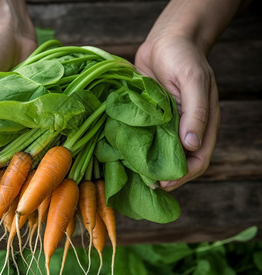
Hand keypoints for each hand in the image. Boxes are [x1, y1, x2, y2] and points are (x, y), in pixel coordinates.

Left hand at [135, 34, 219, 190]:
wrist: (165, 40)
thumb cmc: (183, 57)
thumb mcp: (193, 81)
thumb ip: (195, 112)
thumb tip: (192, 145)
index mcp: (202, 124)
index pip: (198, 160)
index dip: (183, 175)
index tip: (162, 183)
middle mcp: (183, 129)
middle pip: (176, 162)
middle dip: (161, 175)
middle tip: (142, 185)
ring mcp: (165, 125)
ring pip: (157, 153)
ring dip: (146, 165)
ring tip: (130, 175)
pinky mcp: (148, 118)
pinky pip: (143, 138)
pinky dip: (134, 148)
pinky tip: (121, 155)